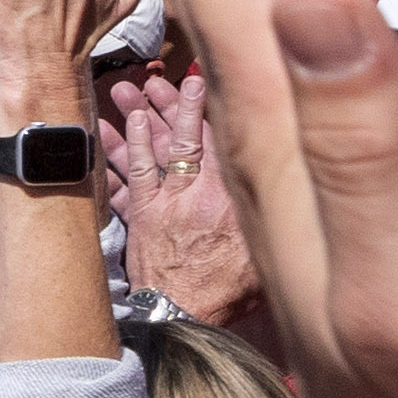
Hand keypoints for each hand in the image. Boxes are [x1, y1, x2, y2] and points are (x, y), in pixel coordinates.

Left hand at [101, 70, 258, 326]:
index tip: (202, 83)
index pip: (221, 140)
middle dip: (171, 104)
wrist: (186, 320)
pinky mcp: (139, 218)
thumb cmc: (231, 293)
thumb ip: (268, 212)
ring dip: (138, 117)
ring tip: (127, 89)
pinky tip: (115, 128)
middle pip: (183, 137)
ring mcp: (164, 203)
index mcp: (232, 197)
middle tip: (158, 78)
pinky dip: (120, 152)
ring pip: (151, 150)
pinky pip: (128, 176)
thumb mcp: (267, 250)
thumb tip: (282, 184)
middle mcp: (196, 192)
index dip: (210, 109)